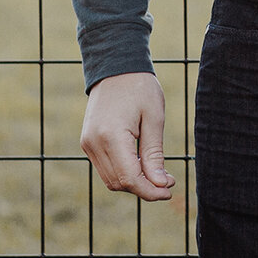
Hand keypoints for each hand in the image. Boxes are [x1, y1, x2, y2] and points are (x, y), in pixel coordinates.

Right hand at [79, 71, 172, 200]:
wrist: (115, 67)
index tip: (169, 189)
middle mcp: (93, 143)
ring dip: (133, 182)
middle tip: (168, 182)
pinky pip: (105, 167)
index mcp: (111, 136)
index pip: (129, 178)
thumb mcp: (154, 118)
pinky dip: (123, 172)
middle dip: (144, 188)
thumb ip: (154, 154)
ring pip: (110, 179)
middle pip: (118, 183)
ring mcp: (87, 143)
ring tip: (157, 174)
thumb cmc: (139, 88)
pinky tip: (141, 164)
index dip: (150, 190)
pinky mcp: (87, 142)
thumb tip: (160, 184)